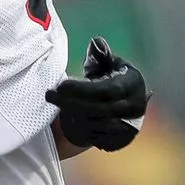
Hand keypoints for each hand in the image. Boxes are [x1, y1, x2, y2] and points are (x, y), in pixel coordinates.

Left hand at [45, 37, 149, 151]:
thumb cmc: (108, 77)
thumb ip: (100, 54)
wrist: (121, 104)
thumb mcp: (107, 63)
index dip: (81, 89)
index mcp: (133, 84)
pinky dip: (79, 130)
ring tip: (57, 104)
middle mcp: (136, 107)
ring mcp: (131, 127)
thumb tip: (96, 42)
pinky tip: (68, 118)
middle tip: (49, 95)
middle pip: (99, 110)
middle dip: (70, 103)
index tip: (60, 85)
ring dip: (72, 116)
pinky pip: (96, 139)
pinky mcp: (122, 142)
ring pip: (96, 126)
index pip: (106, 90)